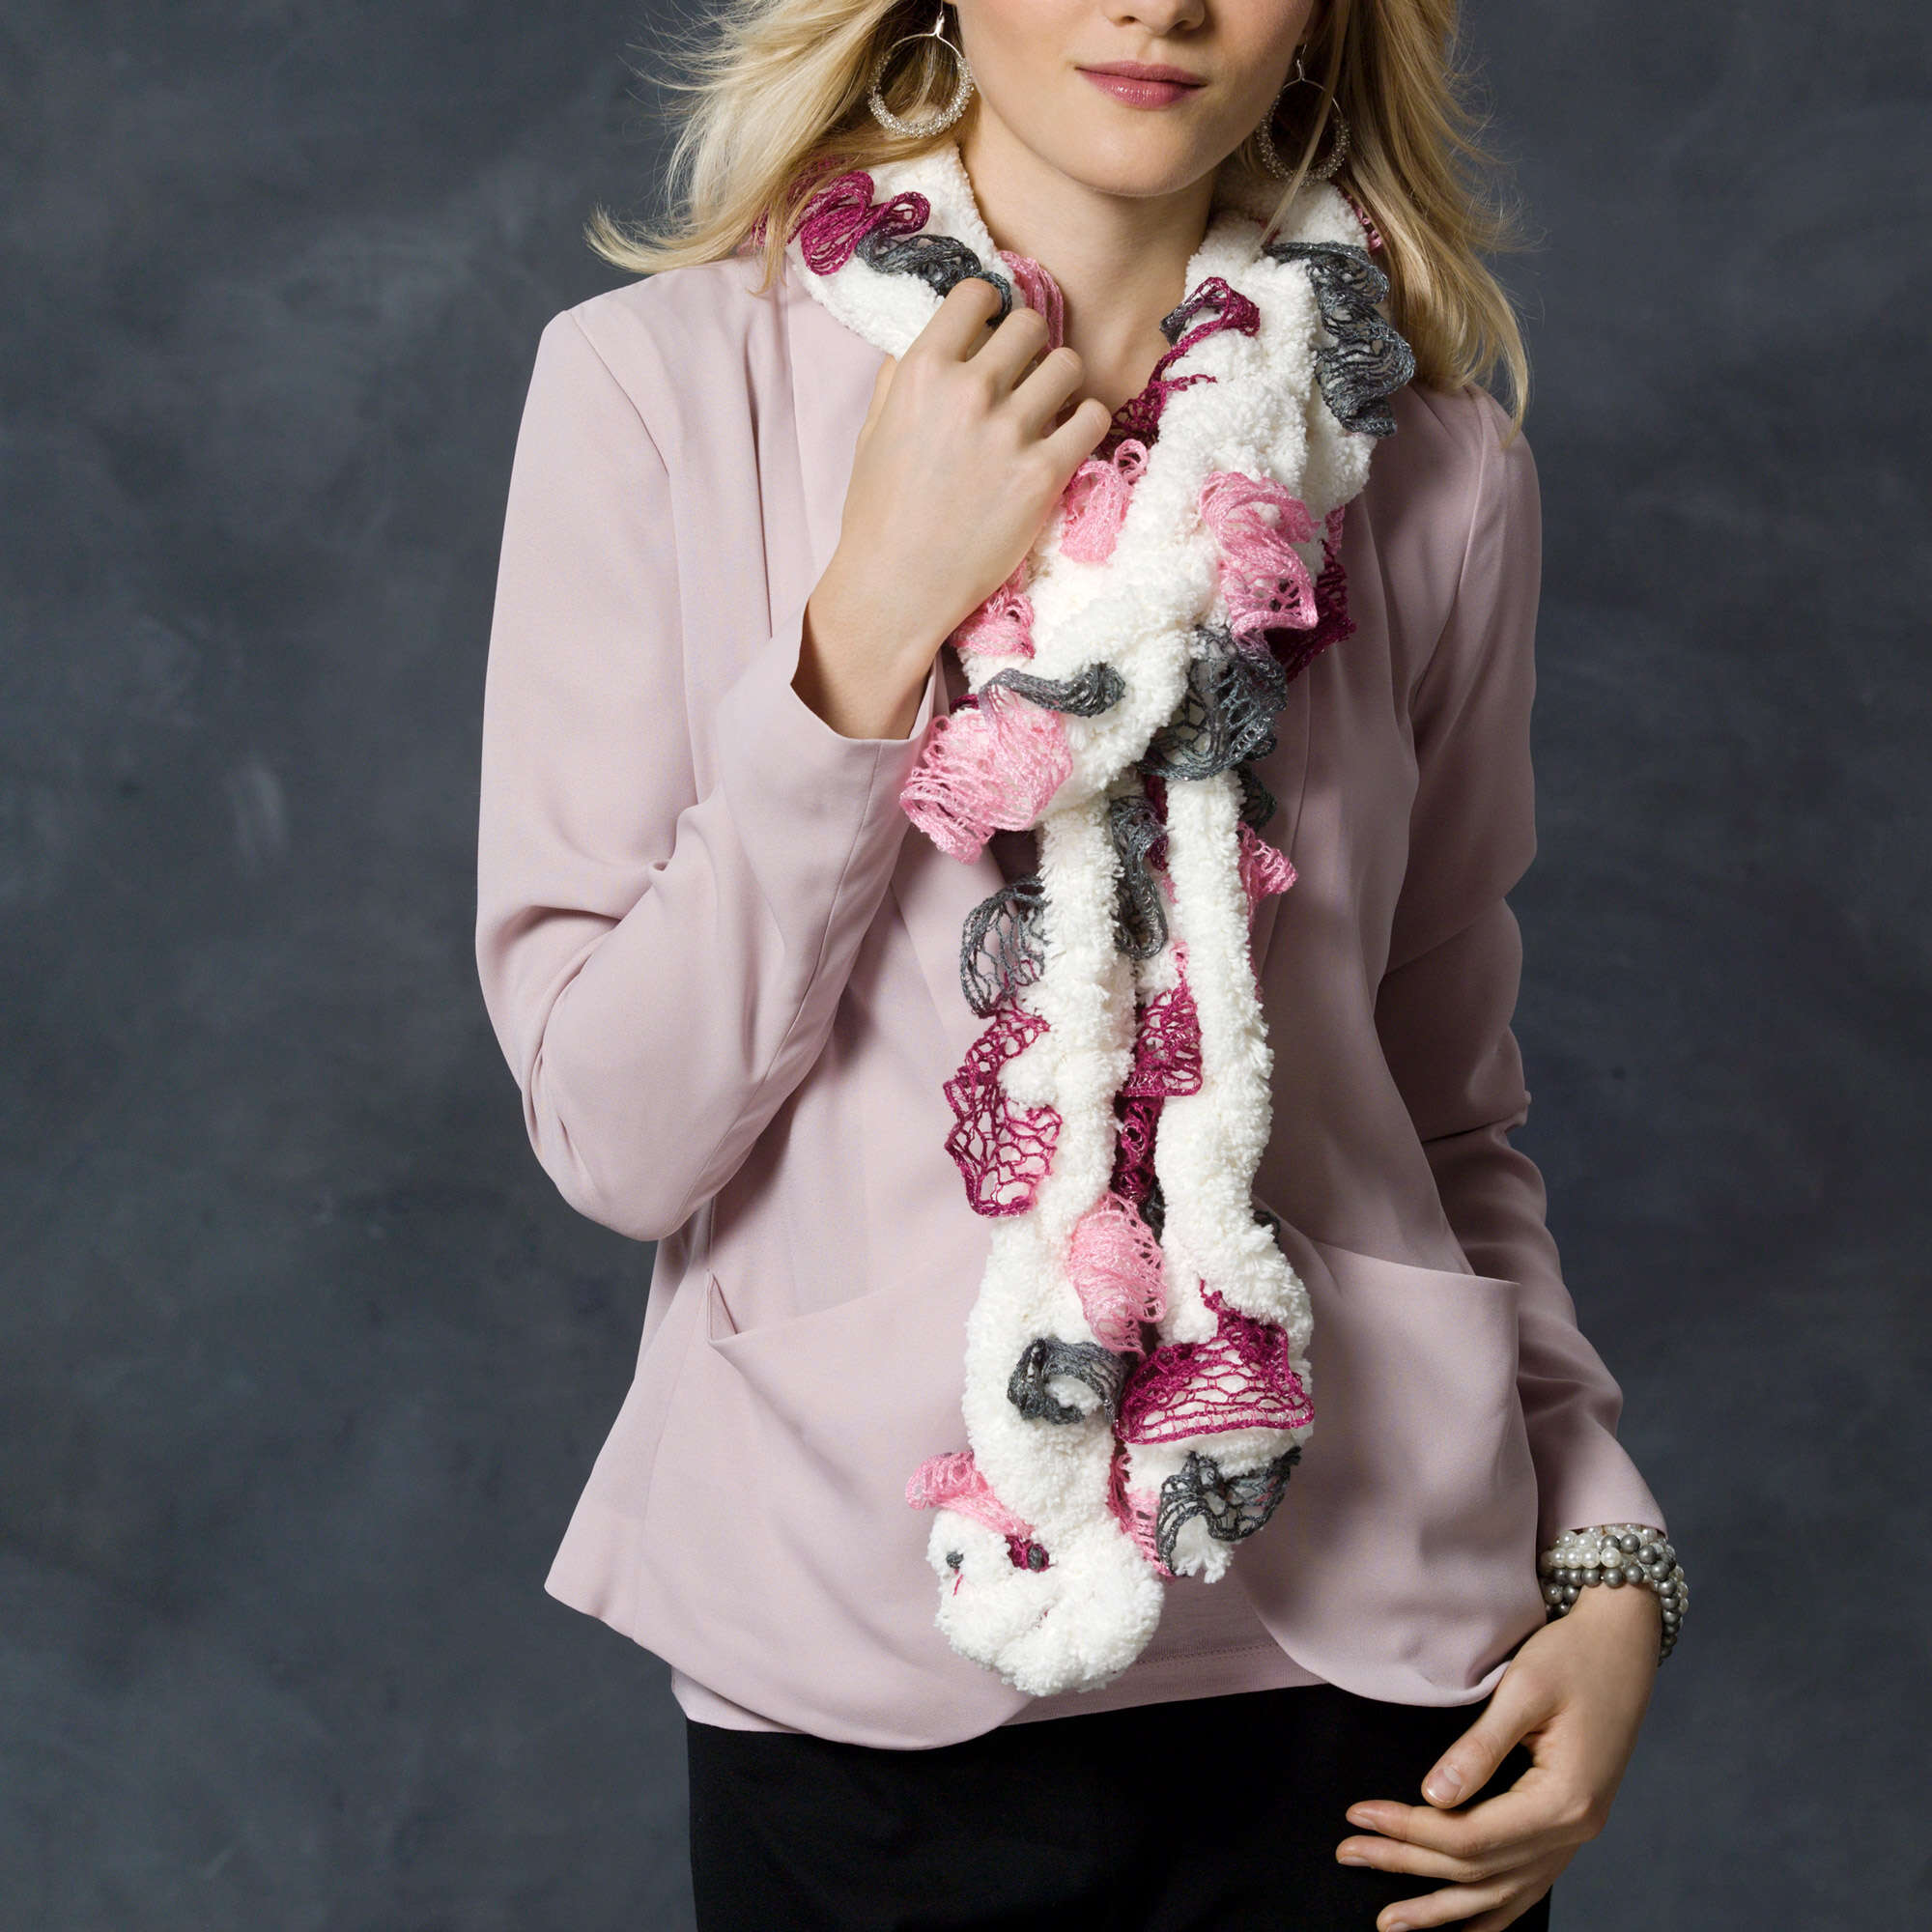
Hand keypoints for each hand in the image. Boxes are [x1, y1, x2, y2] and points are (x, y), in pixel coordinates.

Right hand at [796, 276, 1112, 739]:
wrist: (898, 585)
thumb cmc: (878, 512)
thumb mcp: (873, 429)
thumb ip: (903, 375)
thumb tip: (938, 337)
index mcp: (920, 371)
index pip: (977, 294)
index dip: (989, 309)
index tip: (991, 332)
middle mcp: (967, 390)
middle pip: (1030, 324)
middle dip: (1030, 346)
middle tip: (1024, 377)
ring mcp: (1009, 432)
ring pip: (1069, 364)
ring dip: (1062, 383)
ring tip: (1048, 410)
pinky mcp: (1044, 473)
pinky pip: (1093, 416)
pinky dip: (1086, 423)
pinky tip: (1066, 439)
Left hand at [1334, 1582, 1661, 1929]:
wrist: (1625, 1641)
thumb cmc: (1574, 1654)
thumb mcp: (1523, 1690)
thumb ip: (1478, 1748)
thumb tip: (1432, 1797)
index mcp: (1565, 1800)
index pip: (1470, 1837)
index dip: (1409, 1830)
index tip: (1358, 1815)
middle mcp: (1575, 1830)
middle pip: (1479, 1868)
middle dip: (1408, 1864)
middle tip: (1349, 1854)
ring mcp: (1577, 1834)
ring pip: (1503, 1891)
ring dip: (1443, 1907)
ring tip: (1390, 1921)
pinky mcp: (1572, 1824)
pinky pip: (1529, 1885)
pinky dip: (1491, 1909)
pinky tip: (1460, 1923)